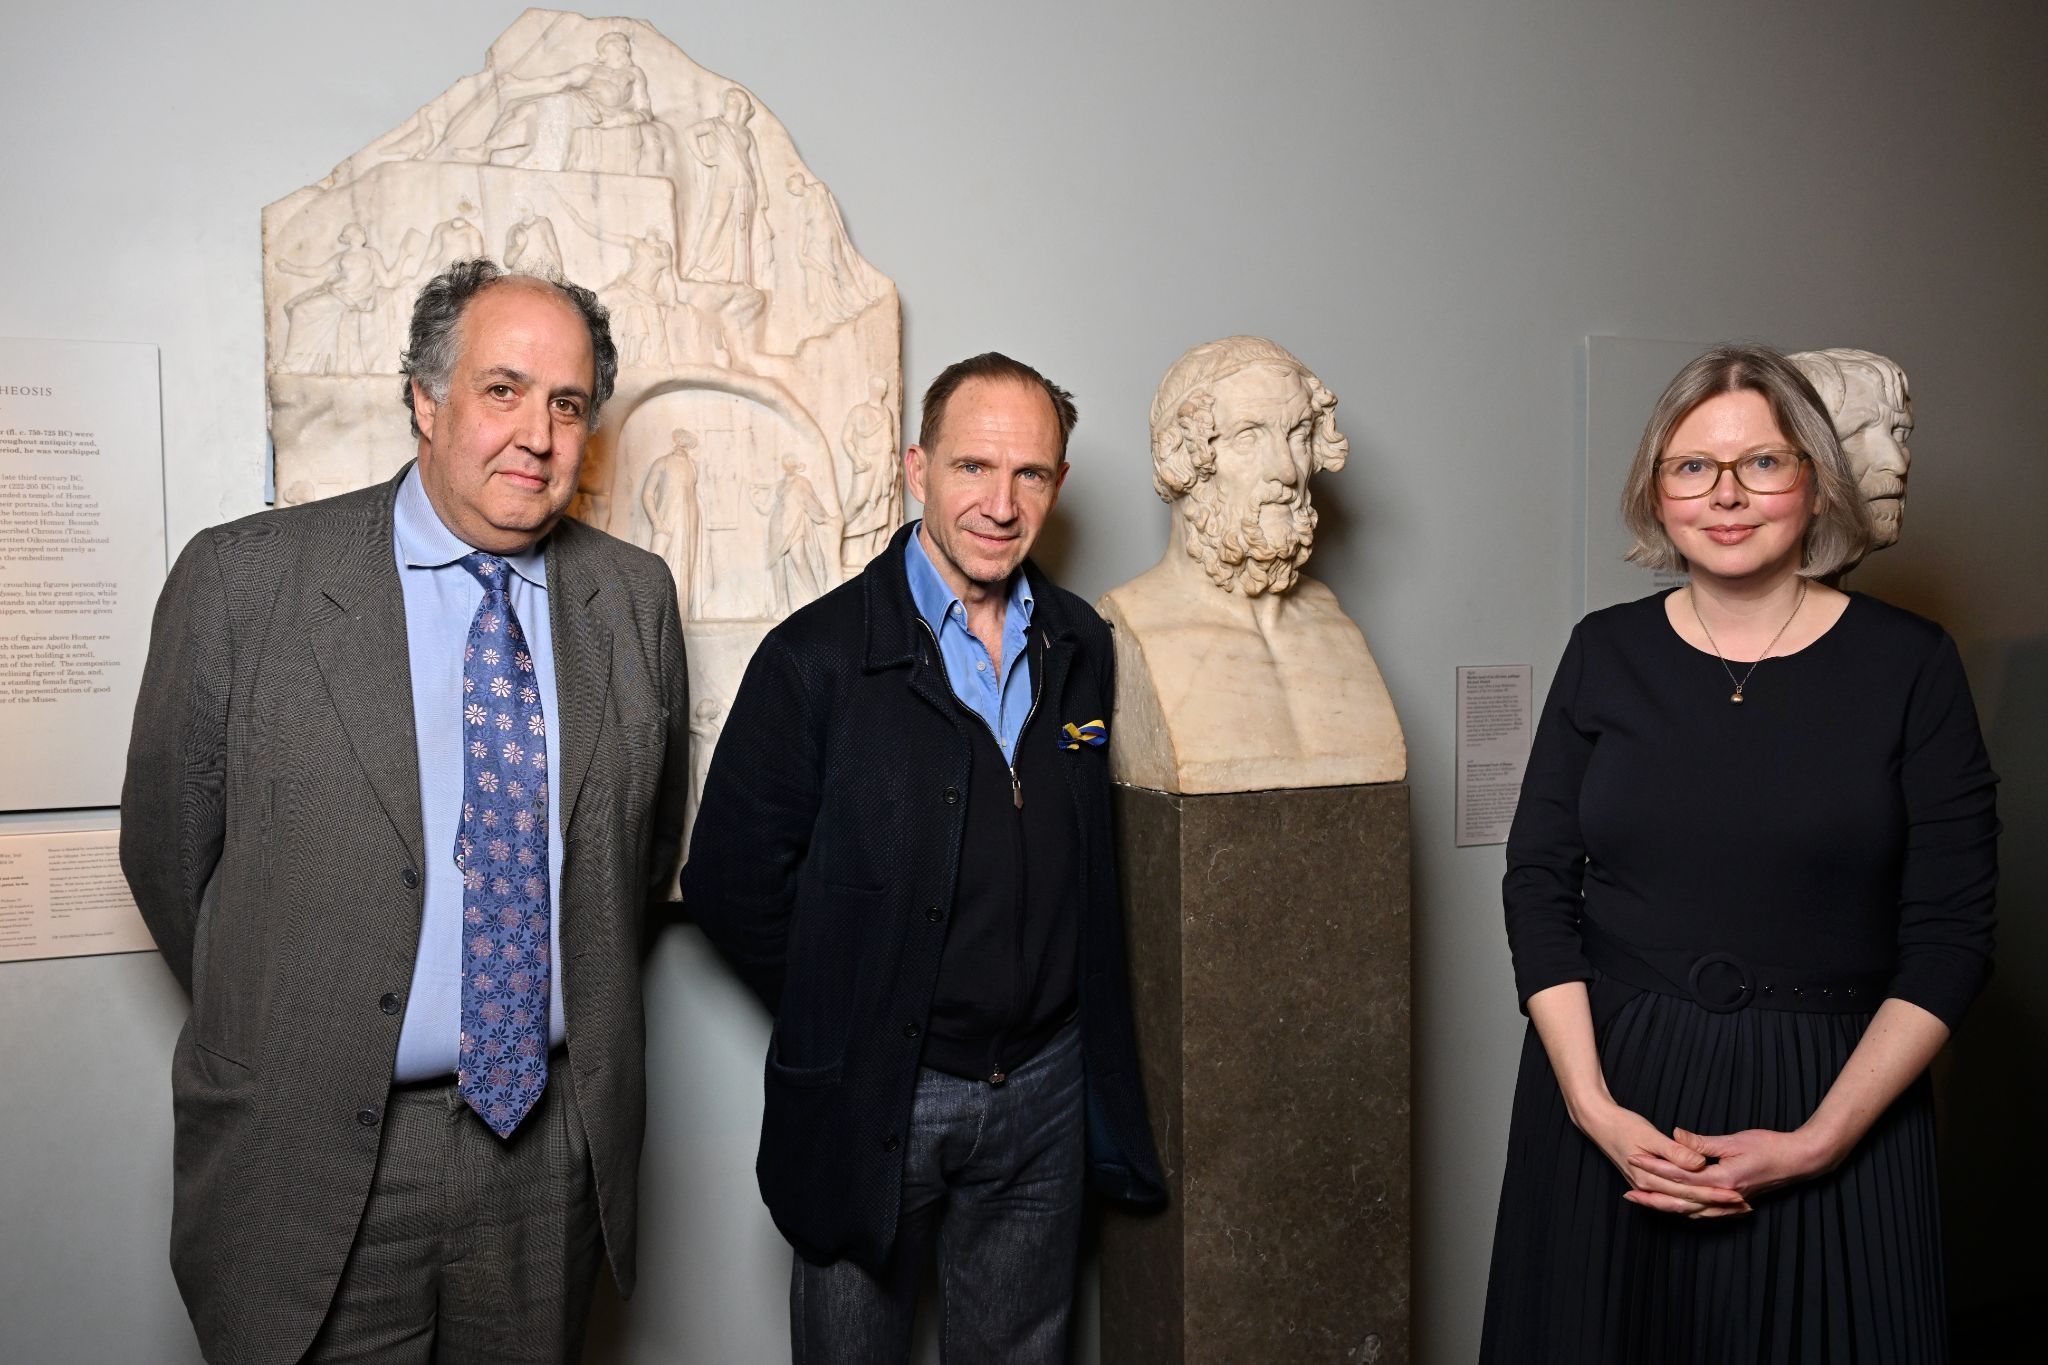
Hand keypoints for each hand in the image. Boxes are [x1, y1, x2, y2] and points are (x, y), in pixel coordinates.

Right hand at [1572, 1099, 1750, 1217]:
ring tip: (1732, 1209)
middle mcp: (1648, 1187)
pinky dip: (1692, 1204)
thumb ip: (1675, 1151)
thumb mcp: (1649, 1134)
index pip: (1689, 1190)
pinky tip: (1705, 1203)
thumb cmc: (1623, 1124)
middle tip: (1744, 1206)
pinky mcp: (1647, 1184)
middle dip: (1717, 1205)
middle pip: (1689, 1202)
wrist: (1598, 1122)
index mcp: (1650, 1177)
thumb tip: (1698, 1164)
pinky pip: (1673, 1202)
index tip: (1738, 1194)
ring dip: (1707, 1208)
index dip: (1715, 1194)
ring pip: (1682, 1206)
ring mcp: (1646, 1188)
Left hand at [1631, 1125, 1838, 1205]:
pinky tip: (1676, 1208)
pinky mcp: (1735, 1201)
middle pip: (1680, 1200)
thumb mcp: (1734, 1140)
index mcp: (1722, 1180)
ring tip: (1644, 1202)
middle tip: (1627, 1193)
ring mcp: (1730, 1202)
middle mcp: (1724, 1196)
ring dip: (1667, 1207)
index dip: (1654, 1167)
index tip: (1633, 1158)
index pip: (1679, 1176)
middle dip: (1653, 1196)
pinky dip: (1688, 1211)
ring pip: (1692, 1210)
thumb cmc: (1770, 1146)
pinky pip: (1706, 1212)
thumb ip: (1702, 1143)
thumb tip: (1675, 1134)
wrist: (1800, 1161)